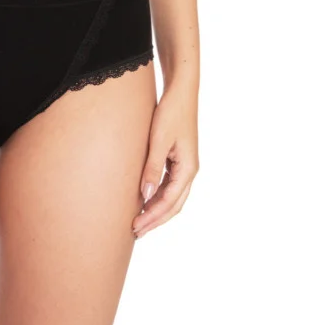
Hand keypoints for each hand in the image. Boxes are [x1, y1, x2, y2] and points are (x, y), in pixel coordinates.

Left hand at [133, 79, 198, 238]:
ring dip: (156, 210)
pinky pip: (169, 186)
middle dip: (155, 220)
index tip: (136, 226)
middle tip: (135, 232)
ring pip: (172, 197)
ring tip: (138, 221)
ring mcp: (185, 166)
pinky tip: (143, 201)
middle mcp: (190, 170)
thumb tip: (144, 196)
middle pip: (173, 205)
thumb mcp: (158, 141)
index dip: (153, 216)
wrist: (180, 92)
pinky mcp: (178, 160)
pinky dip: (157, 197)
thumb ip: (152, 169)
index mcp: (188, 168)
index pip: (170, 202)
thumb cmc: (170, 113)